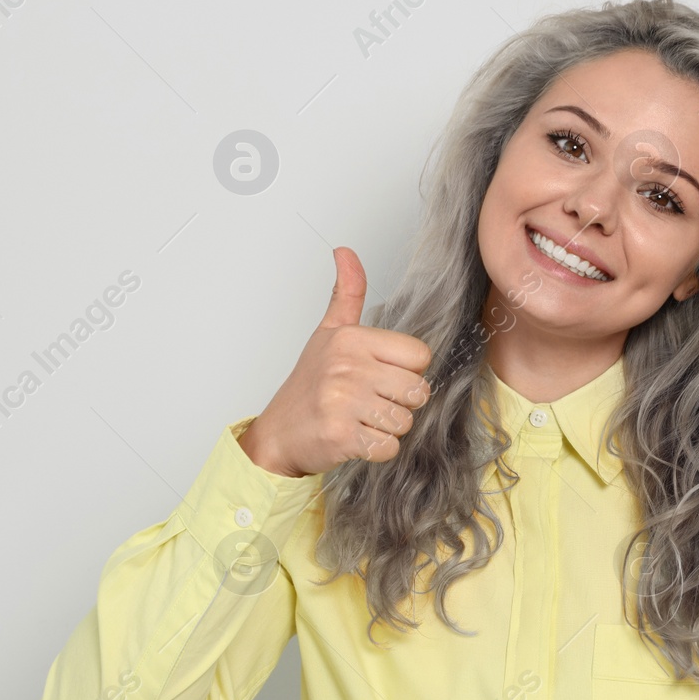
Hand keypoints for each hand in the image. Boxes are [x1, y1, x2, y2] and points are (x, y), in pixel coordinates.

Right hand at [237, 247, 432, 477]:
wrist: (278, 433)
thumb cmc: (309, 385)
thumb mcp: (328, 333)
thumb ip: (347, 293)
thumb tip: (344, 251)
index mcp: (351, 339)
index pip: (419, 355)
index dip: (407, 371)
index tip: (380, 375)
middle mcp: (347, 367)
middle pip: (418, 391)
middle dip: (400, 402)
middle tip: (370, 402)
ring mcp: (343, 401)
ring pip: (405, 421)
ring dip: (388, 427)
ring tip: (360, 419)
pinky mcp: (341, 435)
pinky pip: (389, 447)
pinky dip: (377, 449)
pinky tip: (355, 437)